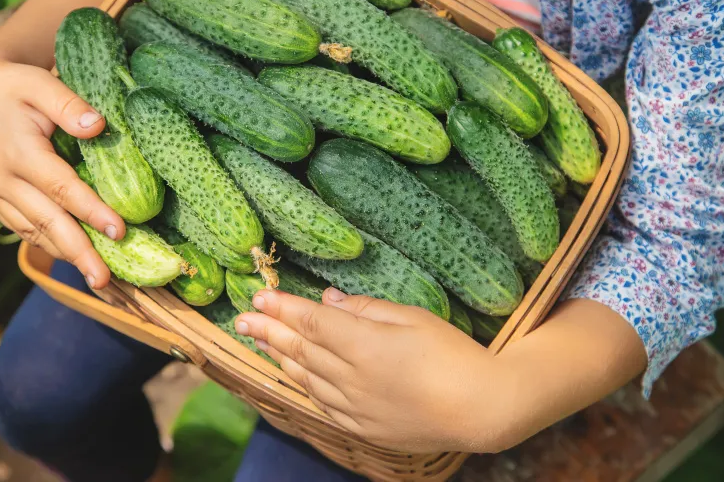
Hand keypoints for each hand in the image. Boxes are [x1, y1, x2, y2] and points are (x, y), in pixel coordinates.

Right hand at [0, 47, 123, 288]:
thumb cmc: (13, 84)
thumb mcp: (38, 82)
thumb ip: (67, 103)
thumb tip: (98, 126)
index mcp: (18, 154)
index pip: (61, 189)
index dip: (90, 211)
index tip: (120, 231)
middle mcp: (3, 181)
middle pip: (48, 222)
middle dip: (79, 253)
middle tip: (105, 280)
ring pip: (34, 232)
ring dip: (66, 256)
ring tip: (97, 278)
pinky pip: (23, 229)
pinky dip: (48, 245)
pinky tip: (73, 258)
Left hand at [235, 287, 514, 453]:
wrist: (482, 409)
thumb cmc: (454, 354)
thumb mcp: (412, 317)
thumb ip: (364, 309)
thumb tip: (325, 300)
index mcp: (364, 345)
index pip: (310, 322)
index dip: (282, 308)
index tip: (260, 296)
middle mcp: (352, 378)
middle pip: (300, 349)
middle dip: (268, 331)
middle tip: (241, 319)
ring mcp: (355, 406)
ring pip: (306, 378)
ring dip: (280, 357)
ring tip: (259, 341)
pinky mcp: (364, 427)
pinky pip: (322, 403)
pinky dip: (303, 385)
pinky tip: (294, 374)